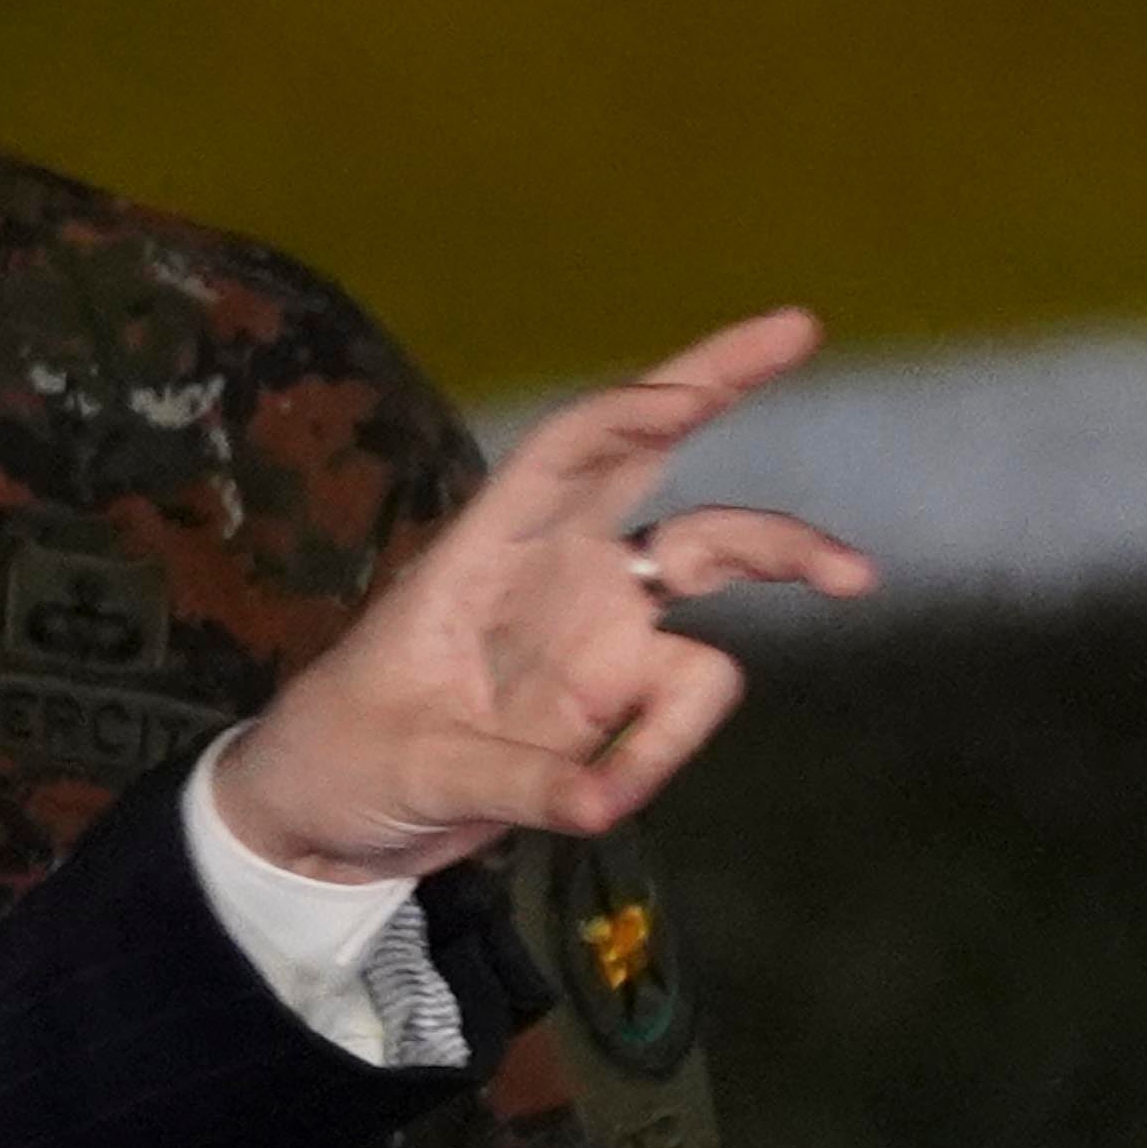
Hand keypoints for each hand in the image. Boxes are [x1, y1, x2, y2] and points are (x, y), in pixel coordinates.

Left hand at [204, 311, 874, 883]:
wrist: (323, 820)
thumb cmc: (339, 759)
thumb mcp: (409, 770)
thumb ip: (514, 781)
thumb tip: (602, 801)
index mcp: (484, 551)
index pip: (567, 454)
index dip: (627, 416)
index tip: (682, 398)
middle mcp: (555, 570)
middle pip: (653, 454)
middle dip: (718, 384)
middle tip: (798, 326)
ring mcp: (596, 628)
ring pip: (714, 565)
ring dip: (768, 588)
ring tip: (823, 608)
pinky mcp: (617, 694)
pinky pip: (688, 697)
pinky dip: (661, 753)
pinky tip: (595, 801)